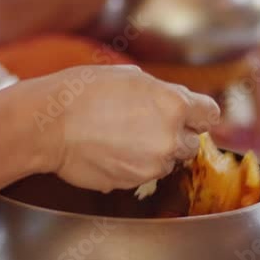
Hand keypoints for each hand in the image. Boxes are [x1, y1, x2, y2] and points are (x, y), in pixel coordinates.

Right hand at [33, 65, 219, 192]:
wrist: (49, 126)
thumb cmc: (83, 93)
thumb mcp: (130, 77)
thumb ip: (162, 92)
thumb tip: (176, 101)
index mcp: (174, 106)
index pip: (210, 115)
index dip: (198, 114)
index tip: (190, 115)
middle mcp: (169, 138)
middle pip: (192, 143)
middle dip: (176, 135)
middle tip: (147, 125)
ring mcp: (152, 165)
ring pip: (168, 162)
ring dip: (155, 153)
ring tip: (124, 137)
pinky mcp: (133, 183)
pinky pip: (144, 174)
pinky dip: (134, 165)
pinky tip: (112, 150)